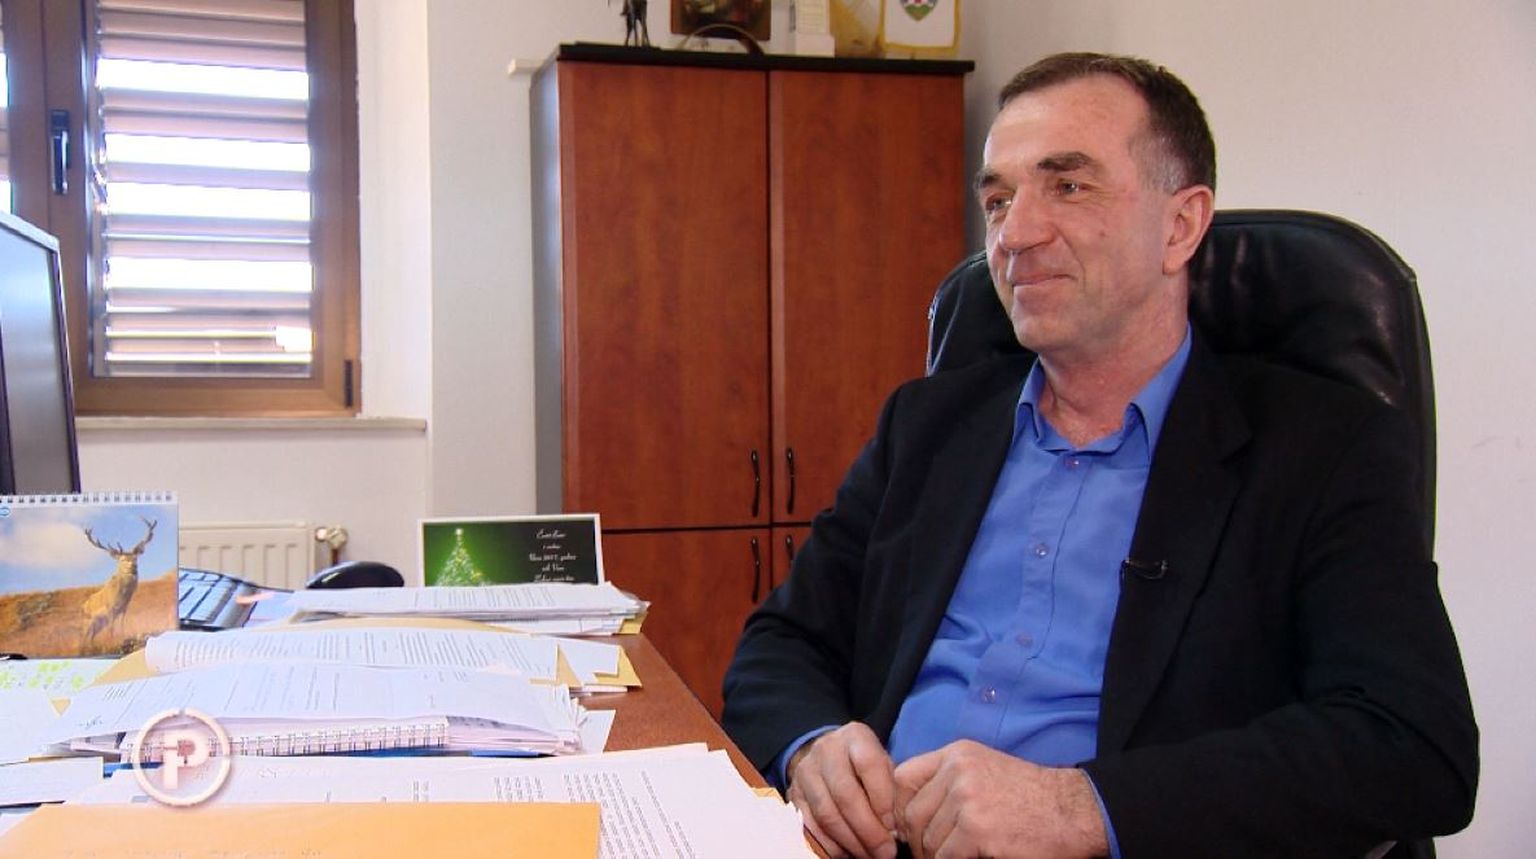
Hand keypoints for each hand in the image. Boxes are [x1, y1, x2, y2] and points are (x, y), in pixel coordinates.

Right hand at [786, 722, 899, 858]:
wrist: (828, 756)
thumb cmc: (865, 766)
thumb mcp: (884, 766)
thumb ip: (892, 790)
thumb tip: (894, 831)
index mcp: (855, 736)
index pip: (869, 765)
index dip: (883, 800)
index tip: (894, 827)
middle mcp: (827, 750)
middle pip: (845, 794)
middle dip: (868, 830)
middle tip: (885, 852)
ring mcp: (806, 772)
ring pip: (826, 814)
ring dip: (851, 842)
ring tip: (869, 856)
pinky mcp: (793, 794)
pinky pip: (810, 826)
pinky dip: (830, 846)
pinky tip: (848, 853)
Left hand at [892, 740, 1108, 858]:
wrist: (1074, 811)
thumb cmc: (1031, 797)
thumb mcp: (984, 770)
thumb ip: (947, 782)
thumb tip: (906, 815)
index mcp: (956, 754)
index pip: (902, 778)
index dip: (899, 808)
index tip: (908, 828)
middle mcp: (957, 771)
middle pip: (911, 813)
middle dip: (916, 840)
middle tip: (929, 854)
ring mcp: (966, 799)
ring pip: (927, 839)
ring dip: (935, 855)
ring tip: (952, 857)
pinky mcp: (977, 829)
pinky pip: (945, 855)